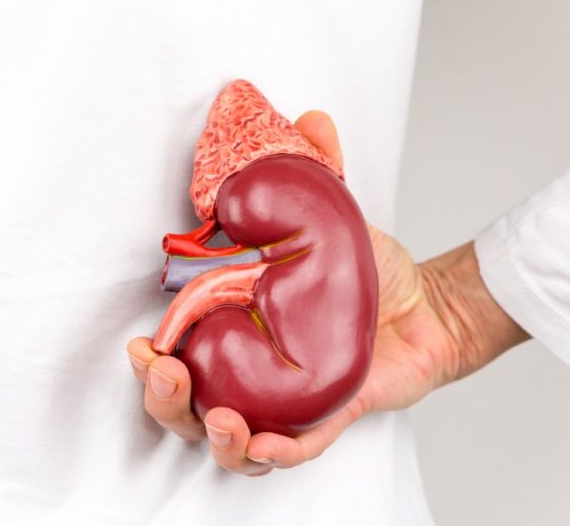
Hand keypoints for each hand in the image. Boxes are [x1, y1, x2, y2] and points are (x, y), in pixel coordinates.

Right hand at [126, 111, 529, 476]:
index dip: (150, 361)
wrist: (426, 302)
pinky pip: (296, 450)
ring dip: (213, 437)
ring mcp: (283, 400)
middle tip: (167, 377)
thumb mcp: (328, 217)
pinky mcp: (326, 418)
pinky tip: (266, 444)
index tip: (143, 347)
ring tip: (219, 419)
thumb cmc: (366, 271)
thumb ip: (313, 169)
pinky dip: (277, 454)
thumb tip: (309, 116)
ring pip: (231, 441)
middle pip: (188, 408)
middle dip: (164, 401)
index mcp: (232, 328)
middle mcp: (249, 370)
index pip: (177, 355)